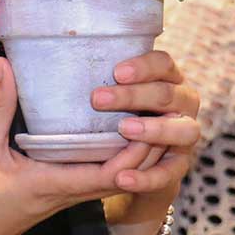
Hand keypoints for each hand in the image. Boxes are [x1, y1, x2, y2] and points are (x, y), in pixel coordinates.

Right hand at [0, 58, 167, 234]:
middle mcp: (67, 194)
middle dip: (143, 152)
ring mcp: (64, 197)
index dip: (133, 153)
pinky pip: (94, 181)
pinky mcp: (57, 196)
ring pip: (110, 180)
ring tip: (142, 121)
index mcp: (53, 184)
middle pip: (120, 179)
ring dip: (130, 158)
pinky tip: (107, 138)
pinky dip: (110, 162)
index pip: (108, 174)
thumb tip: (7, 65)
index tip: (144, 121)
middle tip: (155, 114)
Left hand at [91, 49, 200, 200]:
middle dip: (134, 96)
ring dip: (153, 129)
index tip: (116, 72)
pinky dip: (147, 177)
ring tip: (123, 129)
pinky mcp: (179, 165)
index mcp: (167, 77)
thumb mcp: (112, 87)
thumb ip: (95, 73)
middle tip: (98, 99)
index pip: (163, 63)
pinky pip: (169, 173)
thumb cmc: (116, 107)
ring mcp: (185, 133)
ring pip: (183, 130)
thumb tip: (49, 56)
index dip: (144, 66)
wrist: (134, 153)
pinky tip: (122, 178)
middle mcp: (183, 102)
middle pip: (168, 94)